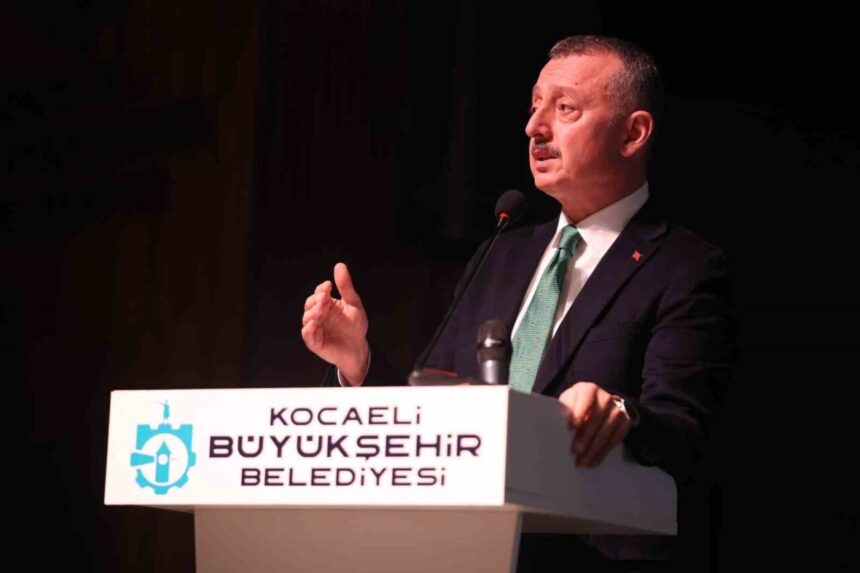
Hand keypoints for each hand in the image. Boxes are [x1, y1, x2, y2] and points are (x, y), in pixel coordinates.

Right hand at [301, 262, 369, 384]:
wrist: (359, 348)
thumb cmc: (356, 326)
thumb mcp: (353, 303)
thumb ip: (345, 286)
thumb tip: (339, 265)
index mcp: (327, 304)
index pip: (319, 293)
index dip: (321, 289)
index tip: (329, 286)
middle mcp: (319, 315)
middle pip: (310, 304)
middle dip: (316, 300)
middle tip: (324, 299)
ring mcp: (316, 328)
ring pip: (307, 318)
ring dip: (312, 313)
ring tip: (321, 310)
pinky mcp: (315, 342)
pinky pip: (307, 335)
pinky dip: (308, 329)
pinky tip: (314, 324)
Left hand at [558, 382, 631, 467]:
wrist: (602, 403)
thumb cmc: (578, 404)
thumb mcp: (570, 400)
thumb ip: (565, 408)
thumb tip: (553, 424)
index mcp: (589, 389)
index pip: (586, 398)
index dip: (579, 412)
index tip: (572, 426)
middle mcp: (606, 397)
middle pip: (596, 419)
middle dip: (585, 437)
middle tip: (575, 451)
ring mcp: (618, 410)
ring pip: (606, 432)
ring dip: (593, 449)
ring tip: (582, 461)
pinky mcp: (625, 423)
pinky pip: (614, 441)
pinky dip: (602, 453)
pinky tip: (593, 461)